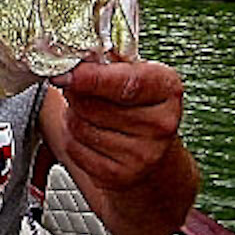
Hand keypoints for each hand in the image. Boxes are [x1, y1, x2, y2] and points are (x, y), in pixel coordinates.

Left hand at [49, 60, 183, 189]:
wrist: (152, 154)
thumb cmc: (137, 106)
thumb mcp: (132, 73)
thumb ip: (106, 61)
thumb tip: (72, 58)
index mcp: (167, 88)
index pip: (126, 83)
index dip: (92, 78)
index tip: (67, 74)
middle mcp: (161, 124)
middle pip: (92, 104)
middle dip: (76, 94)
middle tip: (81, 90)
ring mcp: (143, 154)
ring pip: (79, 126)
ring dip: (74, 116)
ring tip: (91, 114)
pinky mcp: (119, 176)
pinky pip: (75, 149)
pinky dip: (73, 139)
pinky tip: (91, 135)